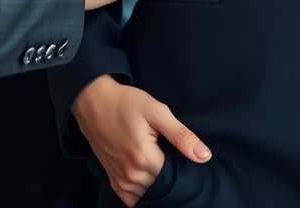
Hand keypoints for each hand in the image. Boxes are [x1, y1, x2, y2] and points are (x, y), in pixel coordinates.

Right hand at [72, 74, 211, 206]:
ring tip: (159, 160)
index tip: (179, 151)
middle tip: (168, 152)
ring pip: (147, 193)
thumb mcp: (157, 112)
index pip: (174, 176)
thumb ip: (181, 136)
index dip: (181, 164)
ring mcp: (120, 180)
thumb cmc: (127, 103)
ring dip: (155, 183)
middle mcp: (131, 175)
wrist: (94, 102)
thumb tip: (204, 156)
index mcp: (144, 159)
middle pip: (161, 186)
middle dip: (169, 174)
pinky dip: (141, 191)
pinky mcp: (113, 180)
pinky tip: (148, 174)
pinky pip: (131, 198)